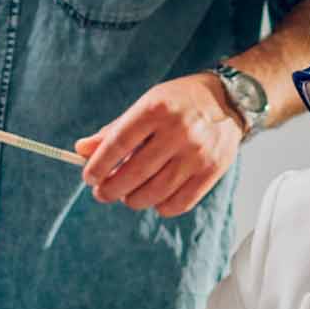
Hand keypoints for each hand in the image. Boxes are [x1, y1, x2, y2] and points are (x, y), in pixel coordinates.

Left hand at [77, 74, 242, 215]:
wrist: (228, 101)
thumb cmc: (178, 103)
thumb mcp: (146, 105)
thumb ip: (114, 130)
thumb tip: (81, 151)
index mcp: (156, 109)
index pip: (118, 144)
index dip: (99, 166)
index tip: (89, 177)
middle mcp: (178, 131)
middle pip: (134, 174)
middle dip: (110, 189)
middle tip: (102, 192)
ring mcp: (197, 153)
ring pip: (155, 193)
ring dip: (133, 200)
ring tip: (127, 195)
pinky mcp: (212, 172)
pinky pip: (179, 203)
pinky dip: (160, 207)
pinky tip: (154, 198)